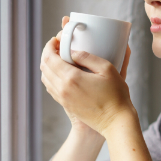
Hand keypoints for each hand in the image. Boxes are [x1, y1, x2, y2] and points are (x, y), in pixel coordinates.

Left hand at [41, 16, 134, 136]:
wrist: (115, 121)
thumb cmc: (116, 95)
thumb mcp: (107, 69)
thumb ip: (88, 57)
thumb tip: (73, 51)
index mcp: (71, 78)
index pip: (49, 57)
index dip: (50, 45)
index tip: (56, 39)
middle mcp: (62, 88)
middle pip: (44, 66)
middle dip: (47, 52)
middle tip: (57, 45)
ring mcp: (62, 98)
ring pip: (45, 77)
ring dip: (48, 65)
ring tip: (58, 57)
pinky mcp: (65, 104)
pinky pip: (50, 87)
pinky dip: (50, 76)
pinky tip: (60, 72)